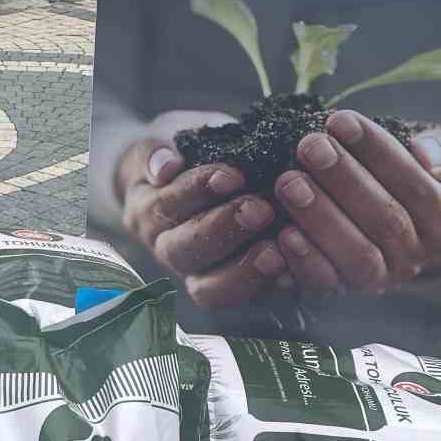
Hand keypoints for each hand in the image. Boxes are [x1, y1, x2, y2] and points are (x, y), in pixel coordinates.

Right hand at [115, 112, 285, 308]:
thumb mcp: (162, 140)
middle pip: (185, 251)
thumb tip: (165, 166)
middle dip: (224, 231)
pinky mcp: (232, 288)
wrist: (185, 176)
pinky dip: (269, 289)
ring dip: (244, 270)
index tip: (231, 175)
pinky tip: (293, 271)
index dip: (197, 192)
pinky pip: (246, 300)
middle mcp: (167, 248)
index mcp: (147, 212)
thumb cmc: (180, 153)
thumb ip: (157, 151)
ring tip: (278, 248)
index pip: (167, 207)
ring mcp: (196, 274)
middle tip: (261, 209)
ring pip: (210, 289)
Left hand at [271, 111, 440, 297]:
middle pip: (384, 220)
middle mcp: (417, 257)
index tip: (340, 120)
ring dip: (320, 218)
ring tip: (289, 182)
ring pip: (357, 255)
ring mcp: (381, 279)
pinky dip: (304, 261)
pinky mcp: (344, 293)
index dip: (377, 151)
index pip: (414, 183)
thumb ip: (440, 151)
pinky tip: (282, 233)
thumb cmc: (412, 181)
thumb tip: (424, 152)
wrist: (403, 234)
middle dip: (343, 179)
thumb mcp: (436, 162)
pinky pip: (326, 283)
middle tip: (309, 146)